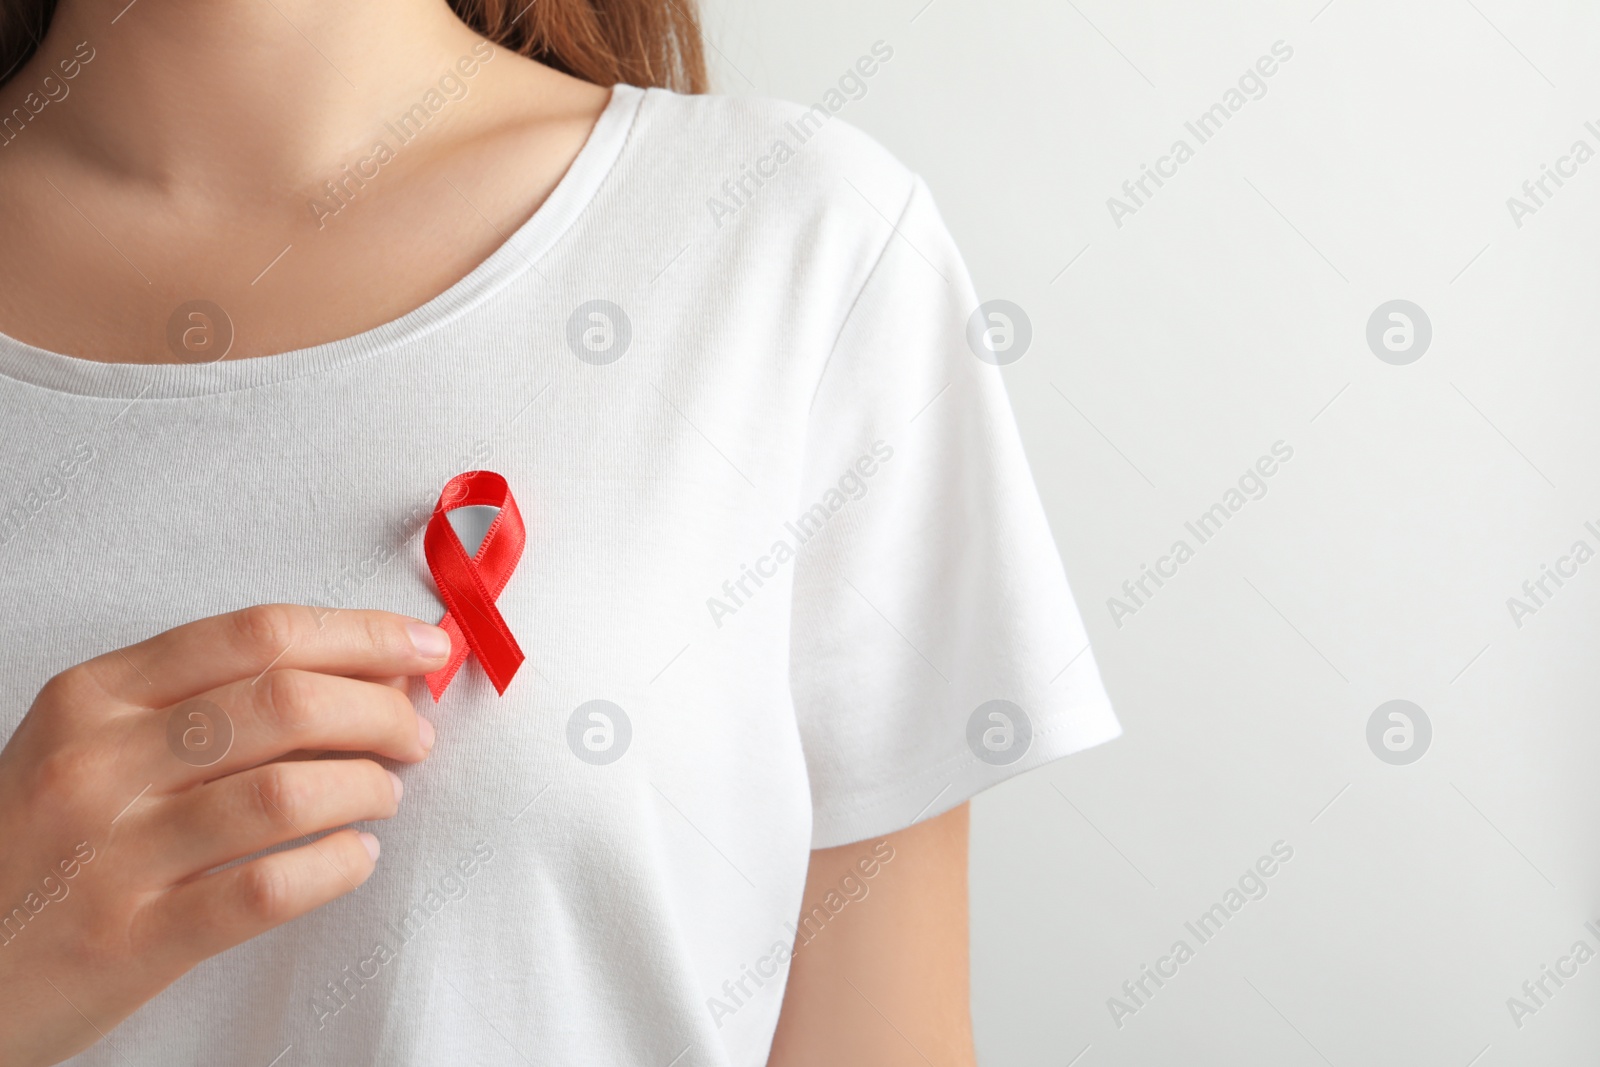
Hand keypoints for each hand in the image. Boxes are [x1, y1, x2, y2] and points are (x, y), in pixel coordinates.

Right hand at [0, 605, 448, 1065]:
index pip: (257, 635)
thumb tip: (359, 669)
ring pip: (287, 793)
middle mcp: (99, 764)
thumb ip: (203, 700)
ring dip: (366, 788)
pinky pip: (268, 889)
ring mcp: (113, 853)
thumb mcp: (89, 743)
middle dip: (380, 711)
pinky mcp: (133, 940)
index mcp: (94, 696)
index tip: (422, 646)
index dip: (361, 635)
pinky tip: (355, 858)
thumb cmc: (38, 843)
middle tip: (414, 733)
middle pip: (286, 703)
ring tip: (383, 796)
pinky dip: (336, 867)